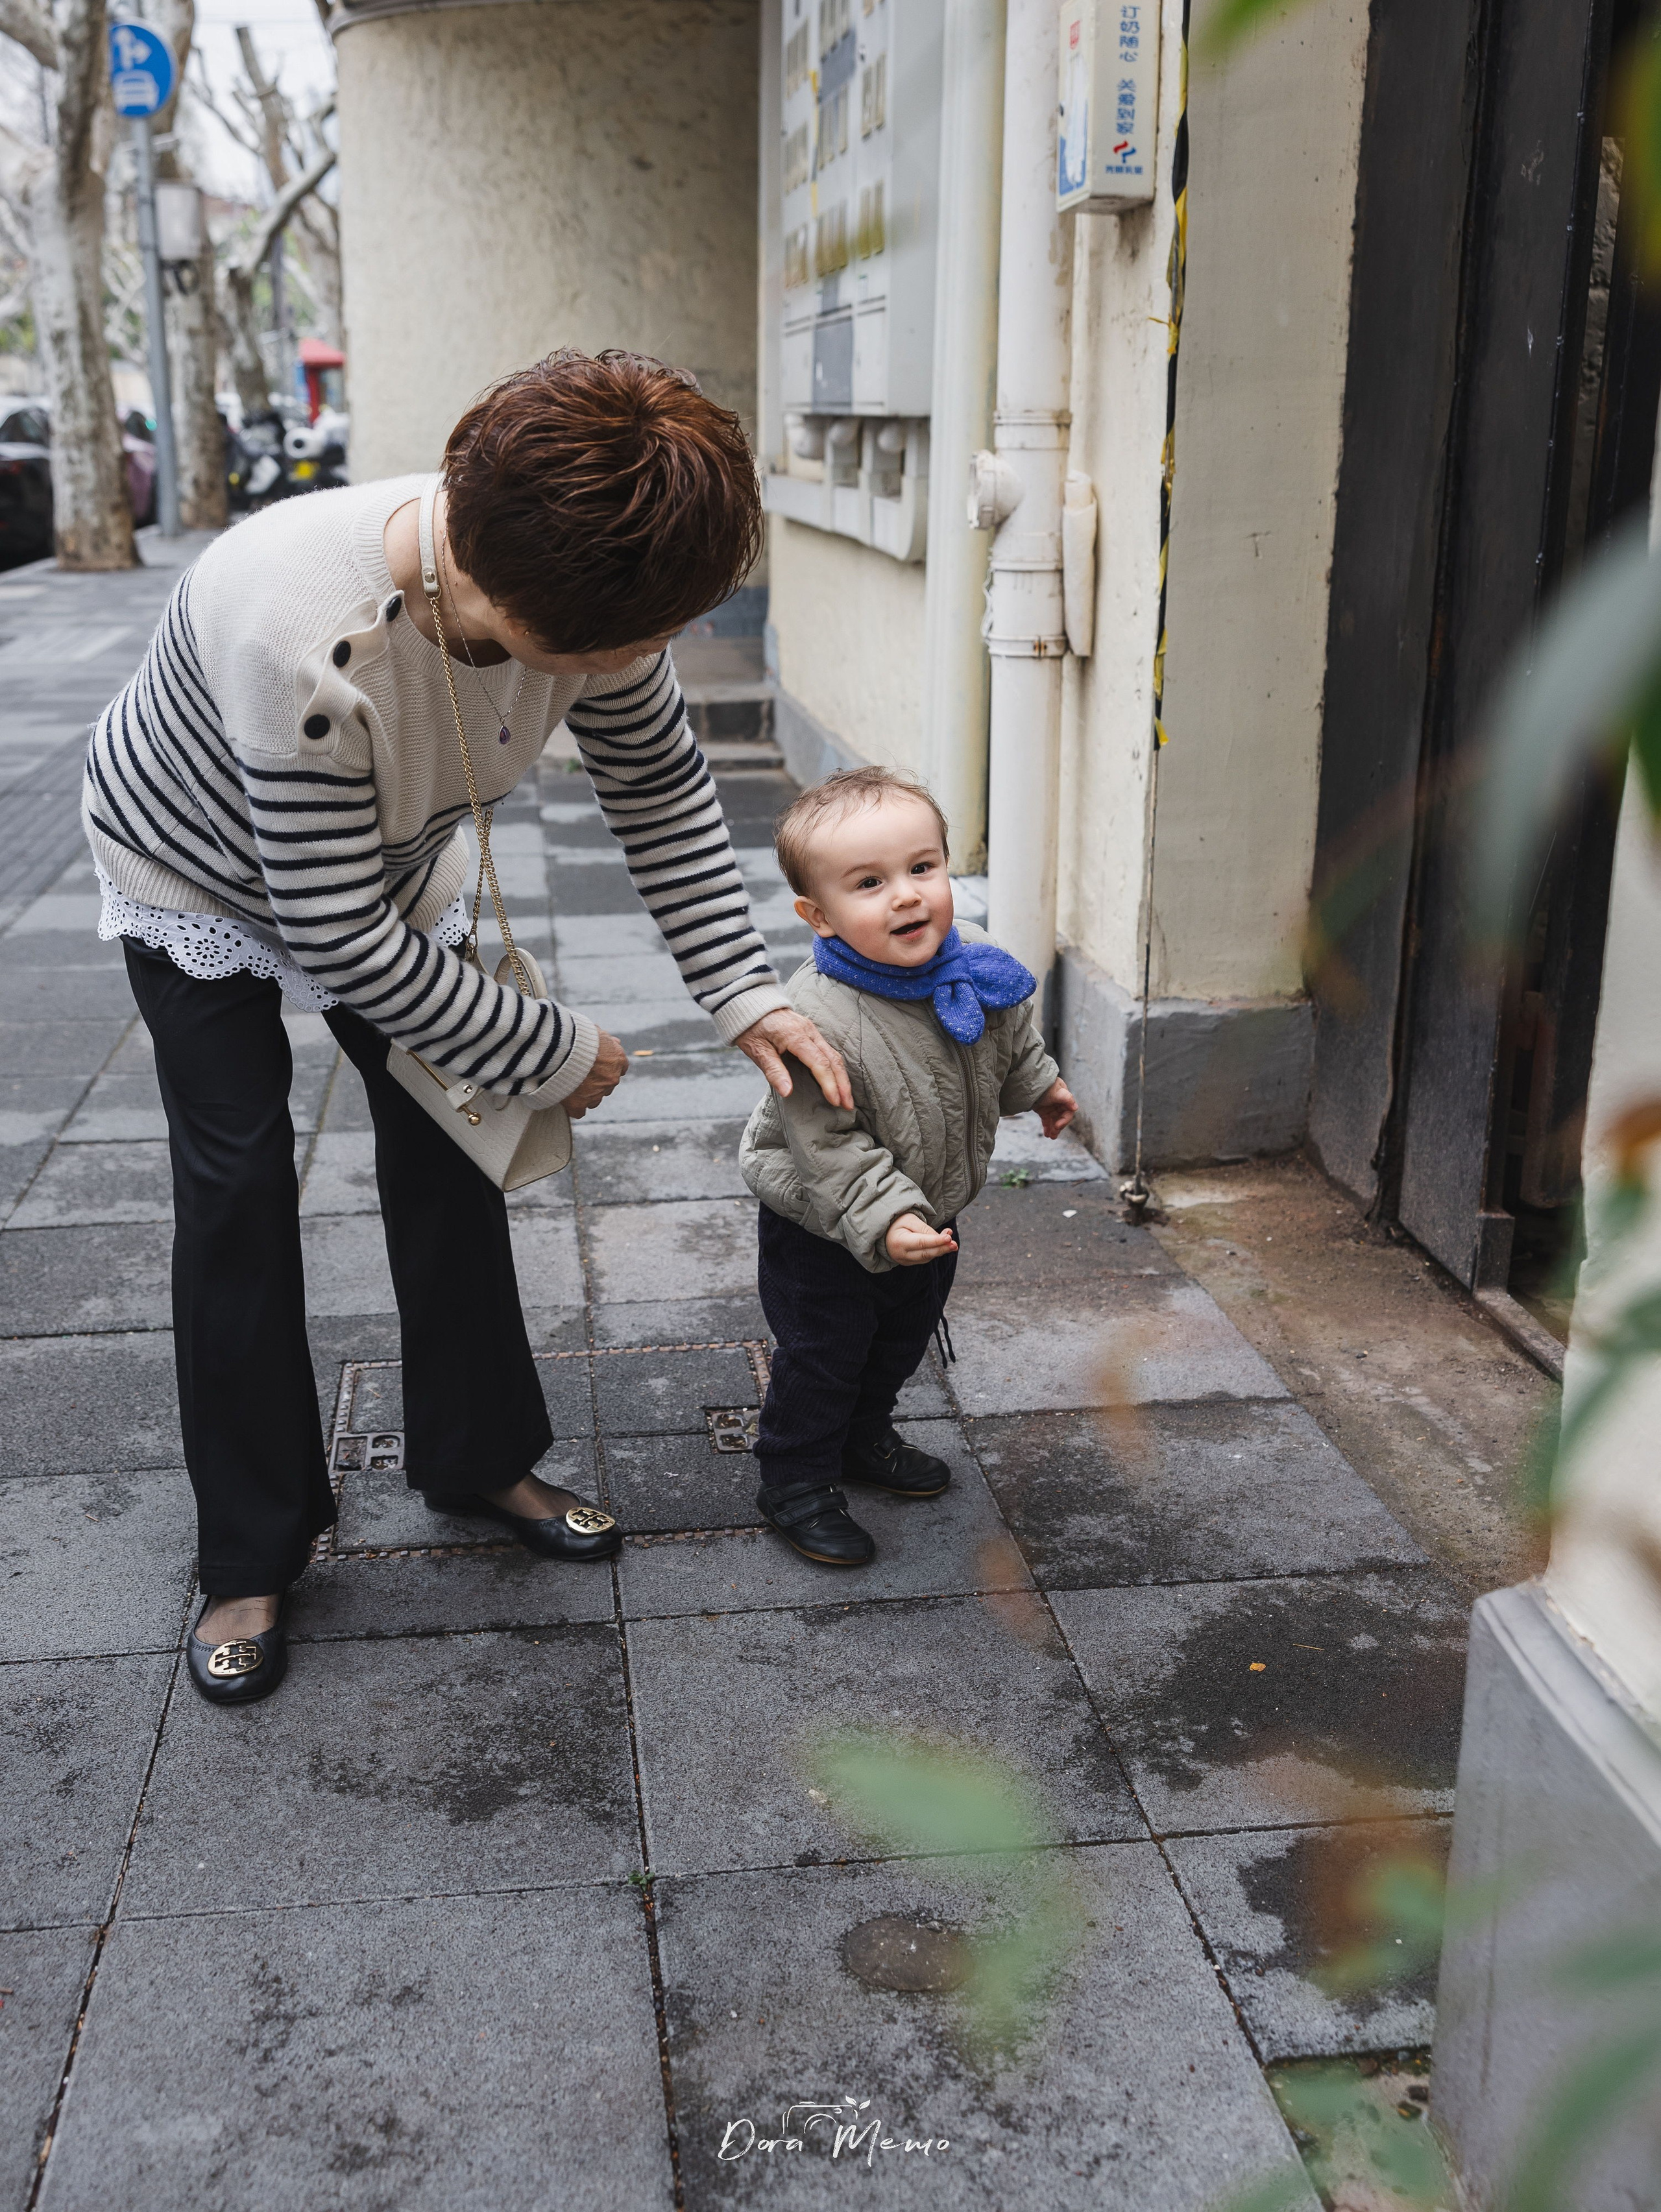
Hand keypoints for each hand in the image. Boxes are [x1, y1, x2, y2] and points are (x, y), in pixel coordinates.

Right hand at [562, 1029, 627, 1118]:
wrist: (558, 1047)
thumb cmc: (575, 1035)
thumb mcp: (594, 1031)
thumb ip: (606, 1039)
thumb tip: (615, 1042)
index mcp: (618, 1060)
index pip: (620, 1068)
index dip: (607, 1067)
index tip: (598, 1065)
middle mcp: (611, 1079)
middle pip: (607, 1085)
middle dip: (596, 1081)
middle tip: (580, 1074)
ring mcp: (596, 1094)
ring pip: (594, 1099)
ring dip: (586, 1094)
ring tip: (570, 1085)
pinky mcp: (579, 1105)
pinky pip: (578, 1111)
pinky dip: (572, 1106)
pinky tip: (564, 1098)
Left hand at [733, 1007, 852, 1108]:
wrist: (751, 1003)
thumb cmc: (752, 1027)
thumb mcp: (757, 1051)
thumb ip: (774, 1071)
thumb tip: (788, 1092)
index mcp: (795, 1036)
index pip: (819, 1063)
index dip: (829, 1084)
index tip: (835, 1101)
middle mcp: (808, 1031)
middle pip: (833, 1059)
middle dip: (843, 1084)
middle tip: (848, 1105)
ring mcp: (811, 1030)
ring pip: (833, 1054)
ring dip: (842, 1077)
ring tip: (846, 1097)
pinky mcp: (811, 1031)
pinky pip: (828, 1050)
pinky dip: (835, 1067)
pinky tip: (836, 1080)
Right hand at [884, 1212, 957, 1265]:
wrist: (884, 1232)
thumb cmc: (897, 1222)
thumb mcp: (910, 1220)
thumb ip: (925, 1229)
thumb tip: (943, 1237)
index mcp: (899, 1242)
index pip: (921, 1243)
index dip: (936, 1241)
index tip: (948, 1238)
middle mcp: (901, 1255)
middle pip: (926, 1254)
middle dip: (942, 1249)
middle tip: (955, 1244)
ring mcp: (905, 1261)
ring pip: (927, 1257)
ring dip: (940, 1250)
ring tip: (952, 1242)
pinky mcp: (910, 1263)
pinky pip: (925, 1258)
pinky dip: (935, 1252)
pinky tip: (943, 1244)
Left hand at [1036, 1077, 1076, 1138]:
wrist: (1029, 1084)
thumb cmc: (1045, 1086)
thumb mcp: (1057, 1092)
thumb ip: (1067, 1098)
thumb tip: (1075, 1107)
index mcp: (1065, 1098)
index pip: (1068, 1112)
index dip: (1064, 1120)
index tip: (1058, 1126)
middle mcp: (1059, 1103)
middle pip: (1061, 1117)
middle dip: (1058, 1127)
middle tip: (1054, 1134)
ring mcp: (1051, 1107)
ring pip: (1054, 1120)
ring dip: (1053, 1129)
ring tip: (1051, 1137)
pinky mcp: (1043, 1110)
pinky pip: (1047, 1120)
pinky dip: (1047, 1127)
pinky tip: (1047, 1134)